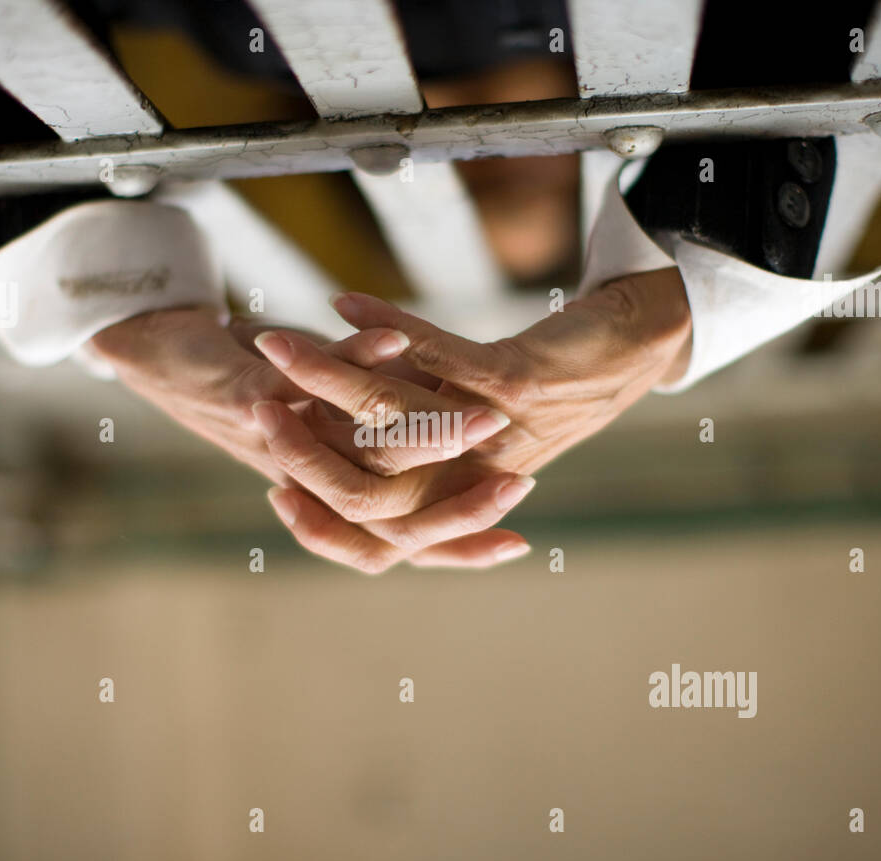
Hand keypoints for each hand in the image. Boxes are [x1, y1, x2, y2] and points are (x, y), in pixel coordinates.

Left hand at [90, 305, 533, 571]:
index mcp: (330, 491)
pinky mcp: (244, 397)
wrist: (166, 352)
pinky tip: (397, 339)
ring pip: (355, 459)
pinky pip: (307, 384)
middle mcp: (303, 483)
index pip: (400, 543)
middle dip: (460, 507)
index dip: (457, 551)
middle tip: (516, 484)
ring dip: (427, 437)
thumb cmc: (266, 391)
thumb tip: (473, 446)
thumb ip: (391, 435)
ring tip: (484, 418)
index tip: (519, 544)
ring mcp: (274, 444)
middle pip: (386, 519)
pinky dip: (358, 356)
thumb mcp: (337, 416)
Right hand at [251, 268, 691, 550]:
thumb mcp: (463, 431)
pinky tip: (341, 299)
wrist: (629, 353)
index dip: (318, 525)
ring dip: (324, 375)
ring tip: (274, 345)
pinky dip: (383, 321)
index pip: (376, 540)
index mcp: (460, 501)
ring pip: (390, 416)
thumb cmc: (536, 397)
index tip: (271, 491)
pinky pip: (434, 354)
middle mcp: (474, 481)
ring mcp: (494, 435)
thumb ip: (408, 445)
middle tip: (251, 407)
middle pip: (369, 487)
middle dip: (300, 448)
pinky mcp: (513, 384)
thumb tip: (330, 441)